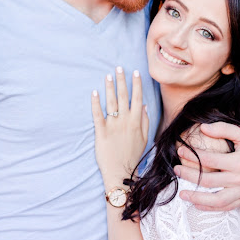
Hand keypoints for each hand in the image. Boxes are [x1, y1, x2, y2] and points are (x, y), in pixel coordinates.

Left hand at [92, 67, 148, 186]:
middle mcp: (125, 120)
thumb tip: (144, 106)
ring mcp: (113, 125)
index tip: (135, 72)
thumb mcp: (145, 138)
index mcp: (137, 121)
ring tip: (108, 75)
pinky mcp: (101, 132)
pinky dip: (95, 103)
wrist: (121, 172)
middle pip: (124, 96)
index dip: (136, 84)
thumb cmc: (134, 155)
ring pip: (111, 102)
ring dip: (110, 88)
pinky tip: (94, 93)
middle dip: (122, 81)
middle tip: (119, 67)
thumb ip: (145, 121)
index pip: (137, 98)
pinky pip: (97, 115)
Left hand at [173, 122, 239, 210]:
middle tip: (176, 169)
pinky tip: (198, 204)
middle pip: (208, 180)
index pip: (209, 160)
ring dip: (196, 197)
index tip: (181, 151)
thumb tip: (203, 128)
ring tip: (182, 193)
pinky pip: (225, 208)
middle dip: (188, 175)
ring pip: (215, 200)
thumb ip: (224, 129)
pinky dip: (210, 208)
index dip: (192, 155)